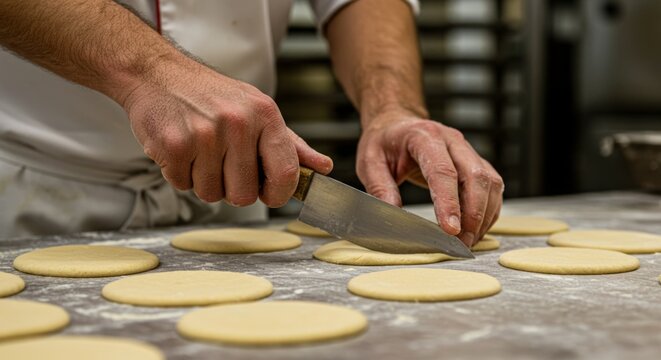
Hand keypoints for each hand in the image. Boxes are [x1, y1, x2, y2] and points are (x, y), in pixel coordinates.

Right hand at [121, 56, 332, 206]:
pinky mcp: (174, 145)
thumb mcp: (257, 110)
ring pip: (212, 194)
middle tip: (221, 162)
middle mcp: (238, 123)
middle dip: (232, 188)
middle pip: (245, 195)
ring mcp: (204, 135)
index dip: (278, 194)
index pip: (287, 173)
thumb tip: (322, 168)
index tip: (268, 193)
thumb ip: (291, 144)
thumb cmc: (212, 96)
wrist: (158, 74)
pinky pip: (183, 186)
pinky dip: (180, 174)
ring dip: (204, 181)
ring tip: (199, 151)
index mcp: (265, 114)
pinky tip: (181, 149)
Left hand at [356, 110, 502, 246]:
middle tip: (461, 243)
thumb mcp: (370, 162)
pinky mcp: (475, 162)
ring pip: (490, 182)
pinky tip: (476, 229)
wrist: (397, 124)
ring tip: (469, 241)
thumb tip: (393, 216)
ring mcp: (467, 150)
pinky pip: (492, 186)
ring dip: (484, 215)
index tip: (450, 230)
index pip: (443, 171)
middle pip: (475, 177)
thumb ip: (380, 188)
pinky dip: (488, 210)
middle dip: (473, 214)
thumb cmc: (384, 142)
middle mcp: (452, 141)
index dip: (449, 202)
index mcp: (424, 137)